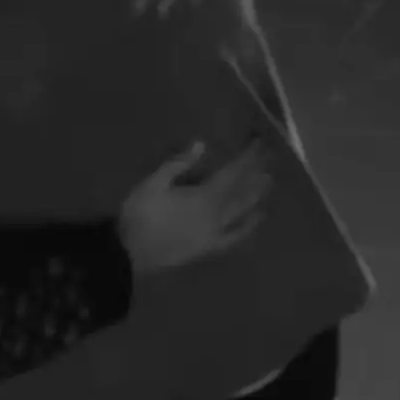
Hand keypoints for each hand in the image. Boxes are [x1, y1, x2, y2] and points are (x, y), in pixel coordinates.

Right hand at [117, 140, 271, 273]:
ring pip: (243, 213)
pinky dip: (248, 227)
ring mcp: (215, 234)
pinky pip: (234, 237)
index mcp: (204, 197)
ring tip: (269, 182)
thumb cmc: (139, 215)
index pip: (233, 173)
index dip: (248, 158)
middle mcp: (217, 216)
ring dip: (257, 196)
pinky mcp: (208, 248)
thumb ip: (178, 164)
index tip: (259, 144)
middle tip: (271, 159)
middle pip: (243, 192)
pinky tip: (257, 220)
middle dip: (257, 173)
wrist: (128, 255)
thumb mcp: (153, 183)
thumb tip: (201, 145)